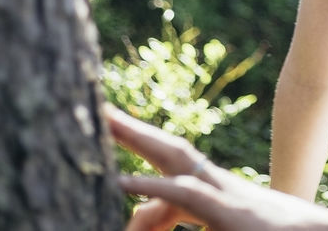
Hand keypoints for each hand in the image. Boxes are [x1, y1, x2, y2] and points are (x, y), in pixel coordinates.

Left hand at [106, 105, 327, 230]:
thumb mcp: (230, 230)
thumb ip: (193, 219)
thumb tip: (146, 221)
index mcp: (219, 193)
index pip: (174, 165)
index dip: (145, 147)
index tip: (114, 133)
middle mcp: (219, 186)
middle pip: (170, 149)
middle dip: (134, 129)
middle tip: (98, 108)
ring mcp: (225, 196)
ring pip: (174, 160)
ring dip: (137, 139)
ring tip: (101, 122)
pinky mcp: (229, 214)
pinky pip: (184, 195)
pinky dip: (150, 188)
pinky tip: (119, 182)